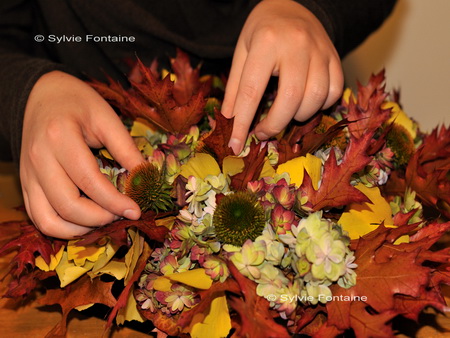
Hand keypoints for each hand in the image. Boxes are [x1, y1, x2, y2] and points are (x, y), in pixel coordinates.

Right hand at [20, 71, 144, 238]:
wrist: (43, 95)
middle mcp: (39, 159)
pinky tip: (85, 220)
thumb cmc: (78, 103)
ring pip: (49, 220)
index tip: (136, 210)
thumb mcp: (107, 118)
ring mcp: (28, 175)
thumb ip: (126, 149)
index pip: (89, 181)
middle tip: (122, 213)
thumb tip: (145, 178)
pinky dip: (62, 228)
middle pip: (68, 206)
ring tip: (104, 218)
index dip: (115, 201)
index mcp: (60, 137)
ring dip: (80, 229)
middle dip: (101, 218)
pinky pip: (39, 217)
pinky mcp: (25, 184)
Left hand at [222, 0, 343, 153]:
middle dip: (275, 125)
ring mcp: (320, 50)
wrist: (291, 5)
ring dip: (299, 116)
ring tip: (285, 114)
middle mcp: (296, 44)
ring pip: (316, 97)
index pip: (252, 91)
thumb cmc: (262, 31)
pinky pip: (335, 91)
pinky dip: (321, 105)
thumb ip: (235, 87)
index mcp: (266, 42)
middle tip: (262, 132)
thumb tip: (229, 121)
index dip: (243, 123)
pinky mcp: (335, 56)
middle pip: (290, 98)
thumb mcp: (242, 52)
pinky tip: (306, 102)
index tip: (236, 145)